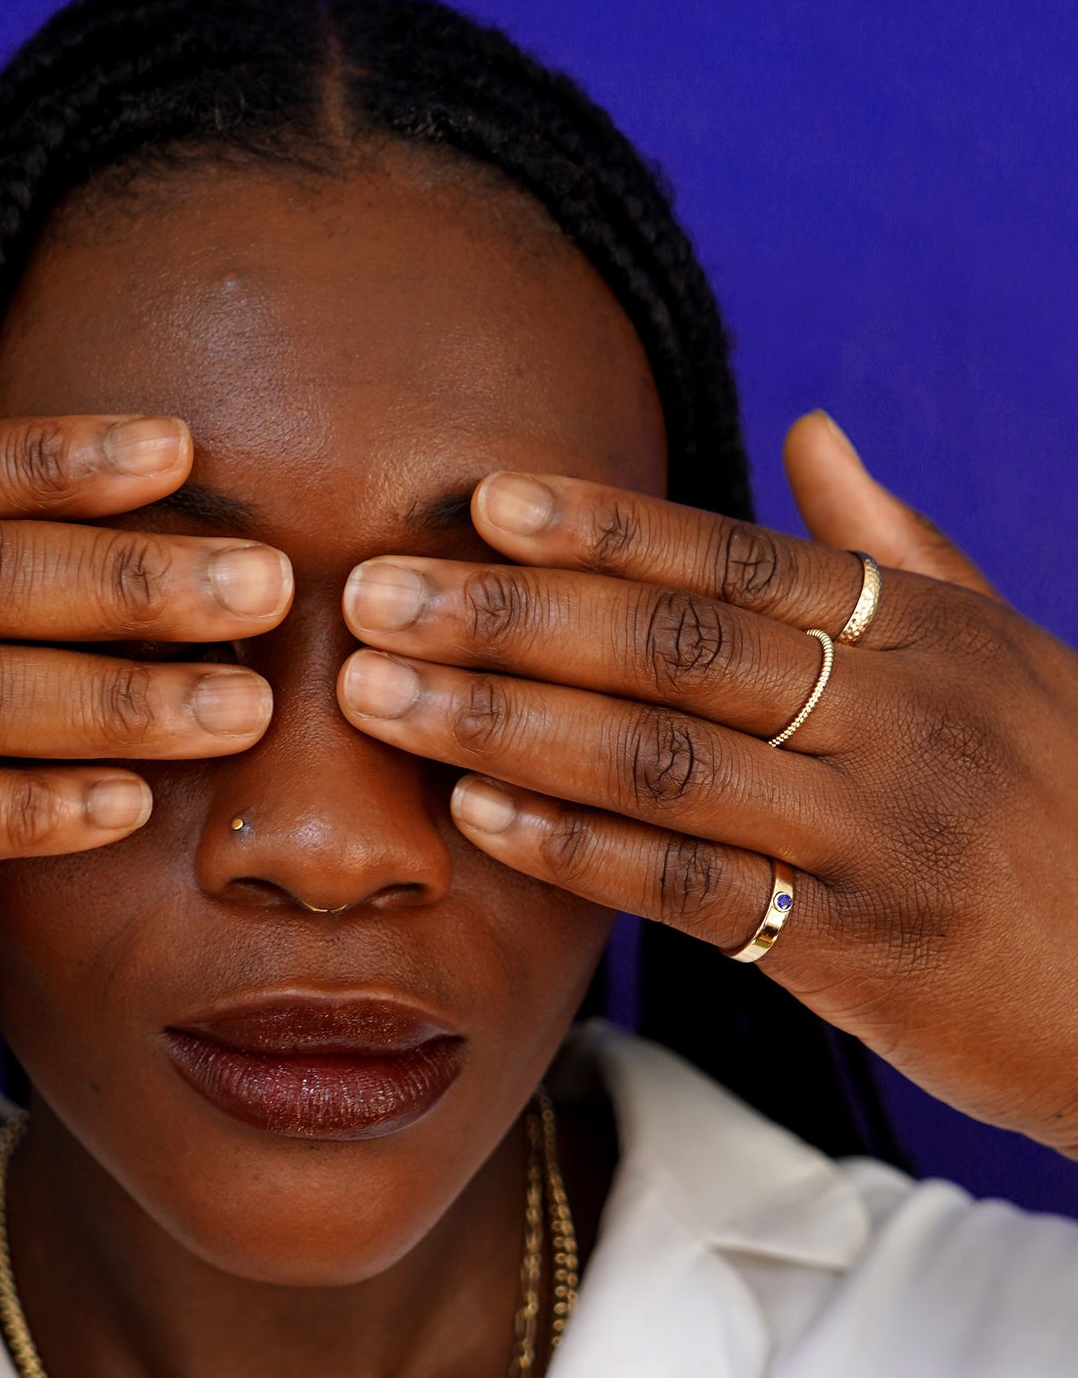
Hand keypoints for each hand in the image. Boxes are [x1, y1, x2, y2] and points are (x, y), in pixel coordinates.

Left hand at [338, 413, 1077, 1157]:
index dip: (605, 526)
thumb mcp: (1000, 653)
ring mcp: (876, 834)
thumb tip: (810, 429)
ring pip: (658, 761)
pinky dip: (575, 848)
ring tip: (375, 695)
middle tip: (368, 595)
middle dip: (505, 617)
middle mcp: (896, 717)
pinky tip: (475, 812)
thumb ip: (891, 545)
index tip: (482, 499)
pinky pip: (690, 887)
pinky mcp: (857, 947)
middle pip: (668, 649)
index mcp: (920, 631)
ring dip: (502, 723)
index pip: (735, 559)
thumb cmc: (1064, 798)